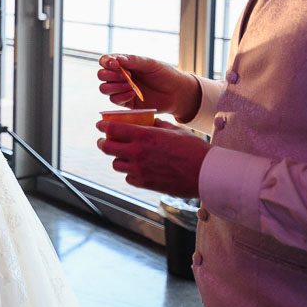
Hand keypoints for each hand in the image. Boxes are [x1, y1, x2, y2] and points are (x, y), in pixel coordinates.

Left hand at [96, 118, 210, 197]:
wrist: (207, 173)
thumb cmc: (194, 149)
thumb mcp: (175, 130)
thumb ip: (157, 125)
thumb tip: (148, 122)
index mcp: (143, 135)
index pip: (112, 128)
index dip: (102, 126)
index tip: (100, 125)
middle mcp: (137, 152)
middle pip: (106, 147)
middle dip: (102, 143)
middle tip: (103, 141)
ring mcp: (139, 169)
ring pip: (116, 164)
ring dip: (117, 158)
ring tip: (123, 156)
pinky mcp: (145, 183)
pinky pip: (128, 177)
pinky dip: (130, 173)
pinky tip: (137, 169)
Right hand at [97, 53, 200, 119]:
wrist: (177, 93)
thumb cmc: (165, 75)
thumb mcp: (150, 64)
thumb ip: (133, 60)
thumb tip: (116, 59)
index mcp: (124, 64)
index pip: (105, 61)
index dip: (106, 62)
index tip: (115, 64)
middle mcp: (119, 76)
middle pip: (101, 75)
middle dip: (111, 75)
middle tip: (127, 75)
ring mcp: (121, 90)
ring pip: (104, 89)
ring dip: (114, 87)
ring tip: (130, 85)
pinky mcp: (126, 103)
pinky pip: (114, 100)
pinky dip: (121, 97)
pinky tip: (133, 94)